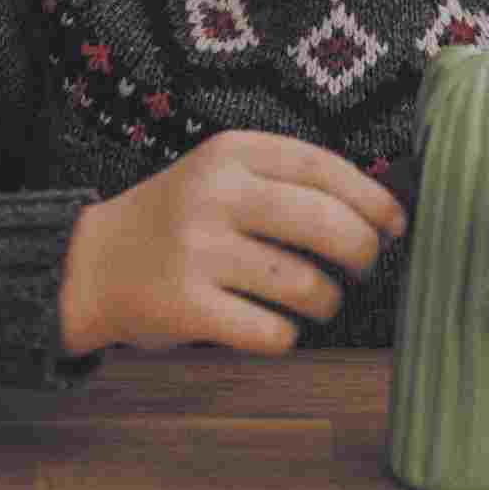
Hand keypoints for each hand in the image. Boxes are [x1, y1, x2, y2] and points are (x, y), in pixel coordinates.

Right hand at [57, 129, 407, 357]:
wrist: (92, 264)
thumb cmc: (180, 220)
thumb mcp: (222, 177)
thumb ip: (289, 182)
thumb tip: (384, 208)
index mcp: (230, 153)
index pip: (324, 167)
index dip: (373, 199)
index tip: (396, 224)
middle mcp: (214, 195)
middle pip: (325, 223)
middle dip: (362, 252)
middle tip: (363, 266)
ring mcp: (198, 251)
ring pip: (305, 284)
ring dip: (326, 301)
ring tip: (318, 301)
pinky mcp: (186, 306)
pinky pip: (271, 332)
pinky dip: (284, 336)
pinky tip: (272, 327)